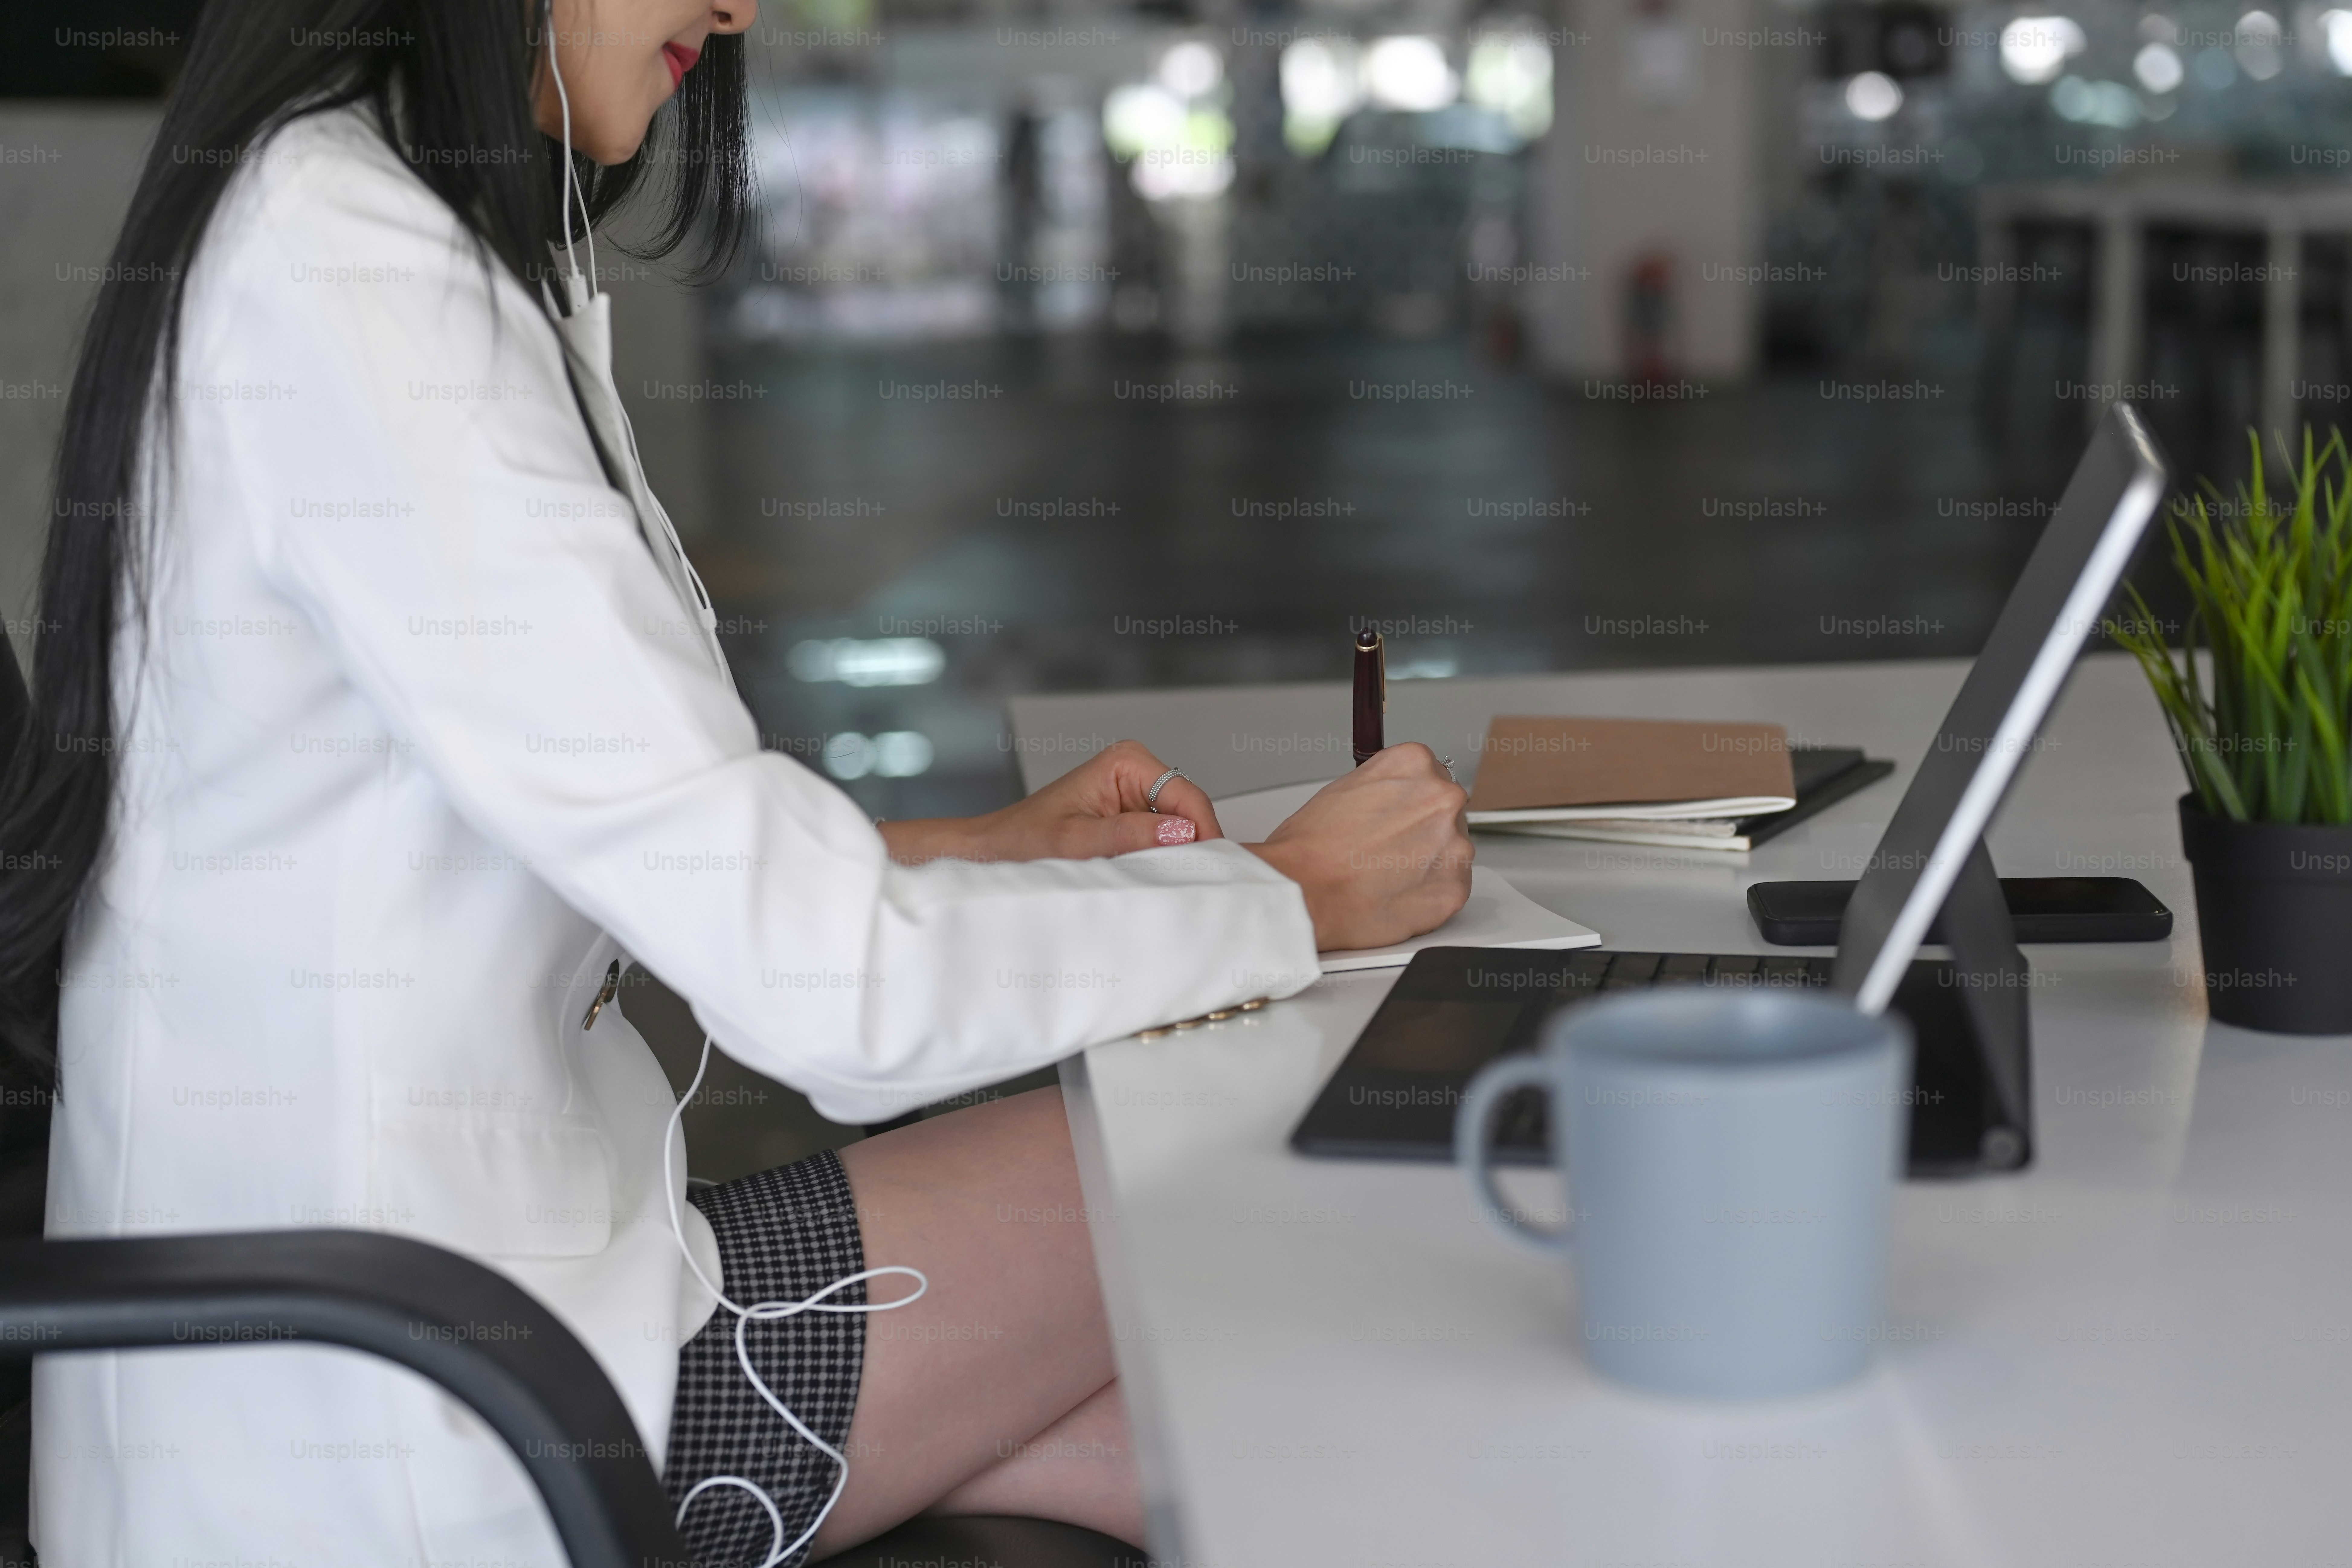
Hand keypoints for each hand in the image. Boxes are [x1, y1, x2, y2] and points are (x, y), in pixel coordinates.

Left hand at [877, 740, 1222, 864]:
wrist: (993, 852)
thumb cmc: (1021, 841)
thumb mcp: (1075, 842)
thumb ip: (1129, 835)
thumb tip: (1180, 832)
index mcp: (1127, 762)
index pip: (1189, 798)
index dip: (1204, 835)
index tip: (1208, 870)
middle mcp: (1136, 773)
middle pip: (1190, 814)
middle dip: (1187, 848)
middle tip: (1177, 882)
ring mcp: (1136, 797)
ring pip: (1181, 831)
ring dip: (1172, 857)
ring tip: (1149, 880)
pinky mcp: (1131, 820)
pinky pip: (1162, 842)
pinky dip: (1158, 862)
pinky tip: (1142, 877)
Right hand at [1244, 744, 1472, 950]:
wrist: (1303, 891)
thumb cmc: (1311, 847)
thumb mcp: (1344, 788)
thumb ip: (1385, 787)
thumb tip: (1396, 801)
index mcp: (1415, 764)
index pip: (1432, 777)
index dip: (1411, 802)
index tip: (1399, 816)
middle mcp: (1443, 798)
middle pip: (1447, 813)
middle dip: (1423, 832)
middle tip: (1388, 850)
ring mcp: (1455, 844)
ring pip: (1452, 851)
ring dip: (1428, 863)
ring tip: (1386, 875)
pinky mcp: (1454, 888)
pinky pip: (1450, 888)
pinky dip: (1428, 895)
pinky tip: (1397, 894)